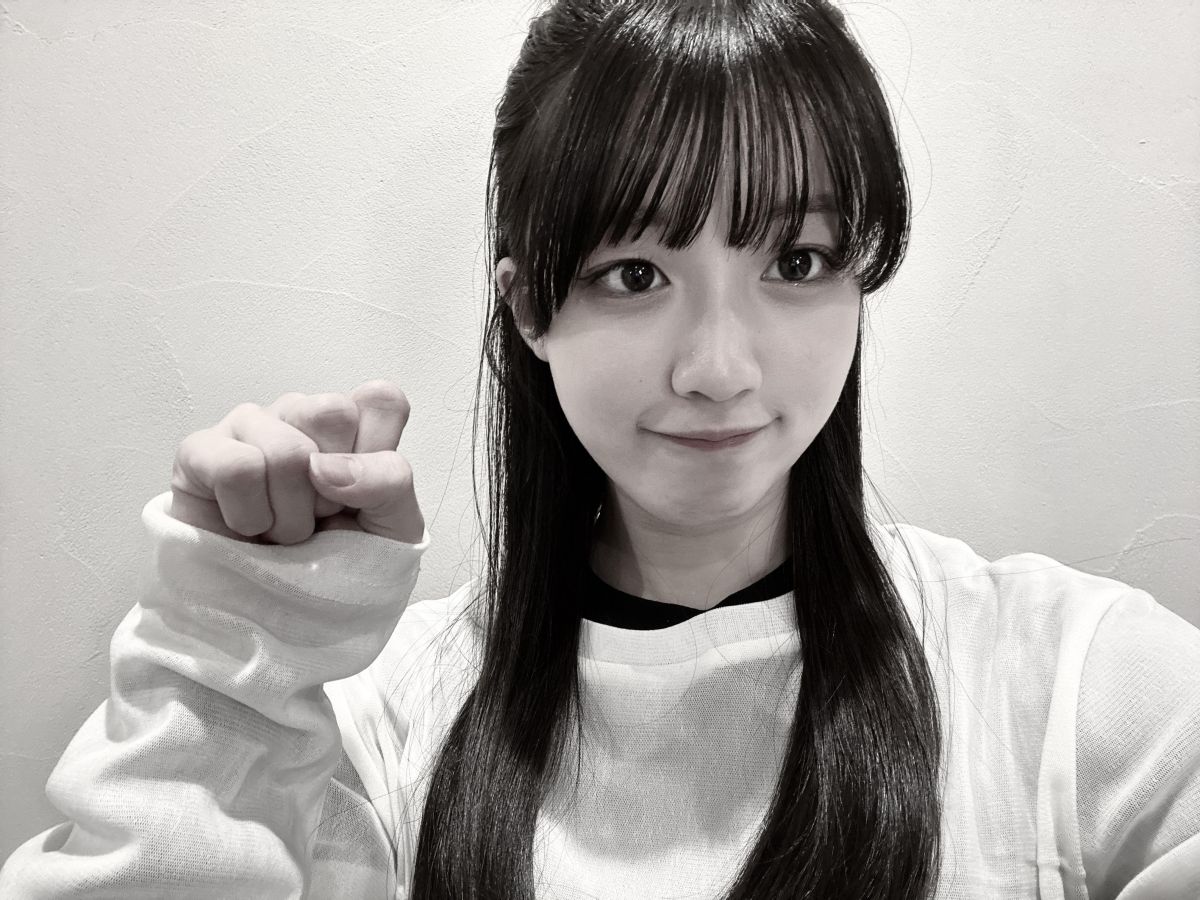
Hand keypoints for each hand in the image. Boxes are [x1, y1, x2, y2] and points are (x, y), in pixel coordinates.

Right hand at [168, 380, 424, 544]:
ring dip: (289, 514)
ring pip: (284, 450)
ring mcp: (249, 426)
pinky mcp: (199, 451)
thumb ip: (388, 483)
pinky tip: (248, 528)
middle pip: (332, 411)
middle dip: (332, 488)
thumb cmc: (343, 562)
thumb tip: (322, 465)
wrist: (286, 615)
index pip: (381, 399)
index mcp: (352, 423)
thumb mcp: (393, 529)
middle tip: (319, 515)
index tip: (365, 494)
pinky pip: (235, 468)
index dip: (378, 452)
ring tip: (281, 531)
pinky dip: (249, 517)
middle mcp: (299, 413)